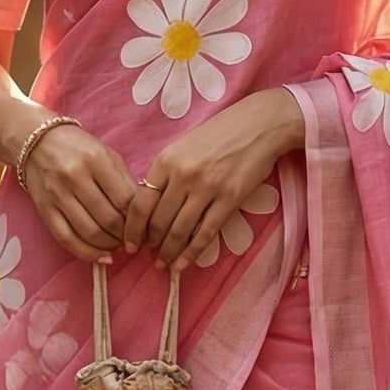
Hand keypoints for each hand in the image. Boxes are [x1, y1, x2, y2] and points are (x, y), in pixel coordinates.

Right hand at [20, 121, 136, 263]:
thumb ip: (126, 182)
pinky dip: (88, 253)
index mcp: (96, 160)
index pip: (125, 199)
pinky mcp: (44, 209)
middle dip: (125, 236)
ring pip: (90, 232)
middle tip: (133, 240)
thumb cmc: (80, 149)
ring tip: (119, 245)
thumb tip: (143, 216)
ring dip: (110, 245)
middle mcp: (75, 177)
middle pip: (109, 219)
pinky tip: (102, 256)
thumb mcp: (108, 155)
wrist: (37, 142)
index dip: (139, 220)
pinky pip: (67, 239)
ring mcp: (57, 195)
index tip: (145, 228)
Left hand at [122, 88, 304, 269]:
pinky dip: (192, 253)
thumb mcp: (183, 146)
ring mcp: (207, 188)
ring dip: (168, 252)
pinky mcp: (230, 199)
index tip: (130, 243)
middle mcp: (183, 175)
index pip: (140, 203)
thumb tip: (149, 205)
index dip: (131, 229)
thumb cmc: (220, 133)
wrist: (259, 124)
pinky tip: (183, 264)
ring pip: (179, 231)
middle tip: (149, 254)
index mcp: (166, 160)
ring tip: (164, 263)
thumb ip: (165, 173)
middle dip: (151, 243)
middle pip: (158, 221)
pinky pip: (205, 234)